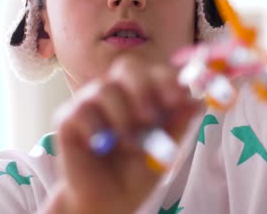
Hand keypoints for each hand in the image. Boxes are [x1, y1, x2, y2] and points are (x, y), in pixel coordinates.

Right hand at [45, 56, 201, 213]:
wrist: (108, 201)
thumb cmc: (138, 170)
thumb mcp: (166, 148)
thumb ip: (180, 123)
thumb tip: (198, 102)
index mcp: (145, 93)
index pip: (155, 71)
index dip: (167, 80)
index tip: (178, 99)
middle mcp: (118, 90)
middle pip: (128, 66)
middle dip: (143, 89)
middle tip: (150, 118)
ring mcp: (91, 101)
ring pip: (106, 89)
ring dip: (123, 118)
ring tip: (130, 145)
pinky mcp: (68, 118)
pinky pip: (82, 110)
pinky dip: (98, 129)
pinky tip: (103, 146)